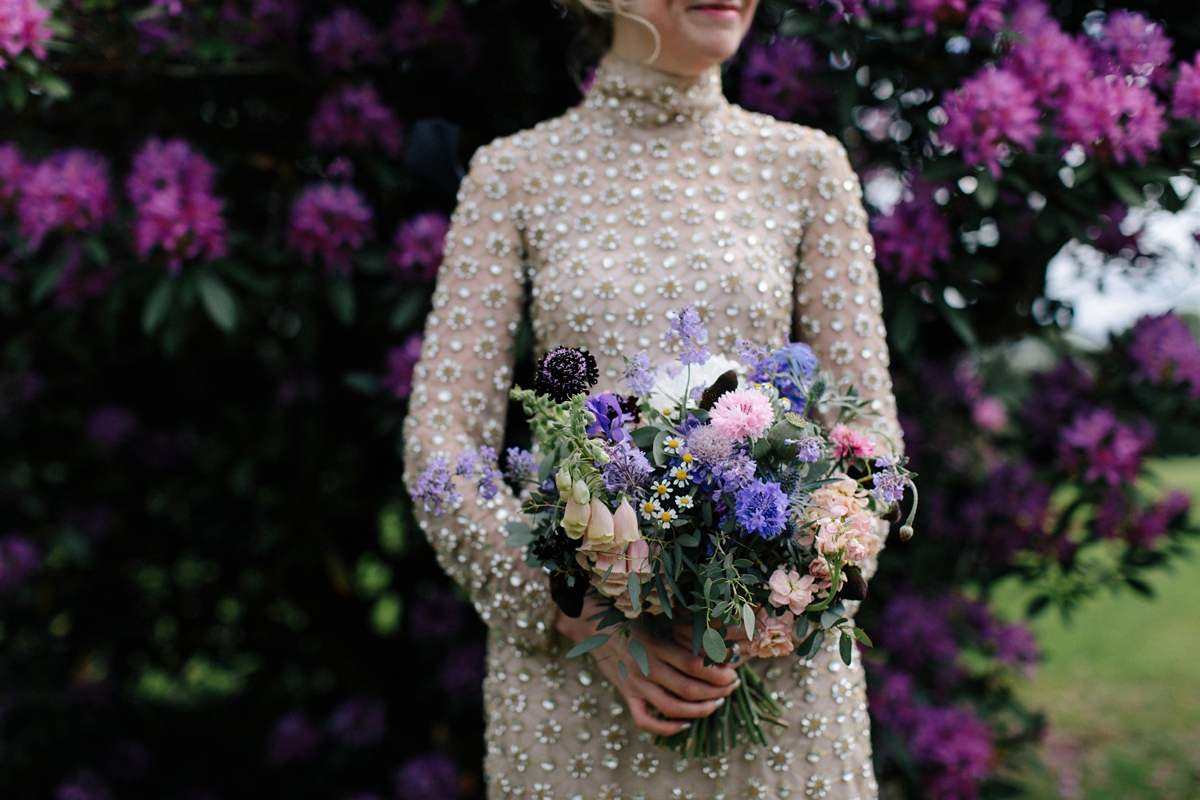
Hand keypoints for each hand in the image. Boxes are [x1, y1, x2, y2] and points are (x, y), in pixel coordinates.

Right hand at [555, 595, 739, 735]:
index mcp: (656, 644)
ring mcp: (635, 683)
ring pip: (673, 707)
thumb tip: (716, 636)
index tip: (734, 670)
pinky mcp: (626, 694)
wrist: (590, 624)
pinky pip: (646, 720)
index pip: (695, 664)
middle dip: (718, 691)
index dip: (718, 672)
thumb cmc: (630, 614)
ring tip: (718, 703)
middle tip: (733, 685)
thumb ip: (680, 627)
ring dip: (700, 710)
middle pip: (689, 689)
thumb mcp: (655, 615)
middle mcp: (646, 666)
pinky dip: (666, 728)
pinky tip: (684, 724)